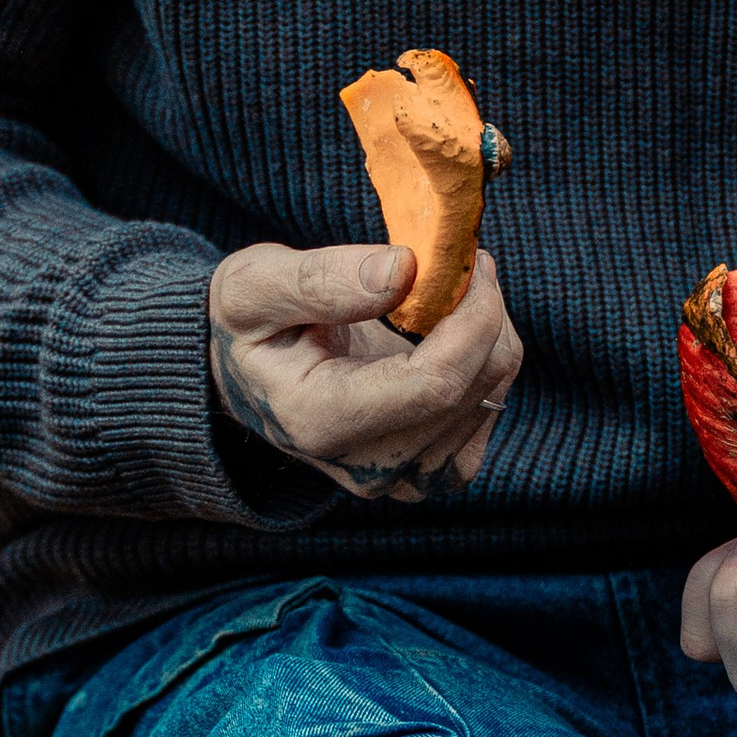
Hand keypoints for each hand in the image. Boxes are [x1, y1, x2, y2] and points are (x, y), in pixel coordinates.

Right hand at [206, 240, 523, 504]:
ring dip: (488, 332)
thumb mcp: (253, 286)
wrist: (245, 379)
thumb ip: (321, 279)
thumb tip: (404, 269)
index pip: (433, 383)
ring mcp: (403, 476)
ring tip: (446, 292)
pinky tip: (450, 332)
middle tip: (458, 261)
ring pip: (490, 396)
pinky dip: (485, 360)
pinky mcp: (430, 469)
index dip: (472, 318)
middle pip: (470, 388)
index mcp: (320, 421)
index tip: (470, 260)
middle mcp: (368, 465)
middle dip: (483, 312)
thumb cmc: (246, 325)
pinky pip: (488, 409)